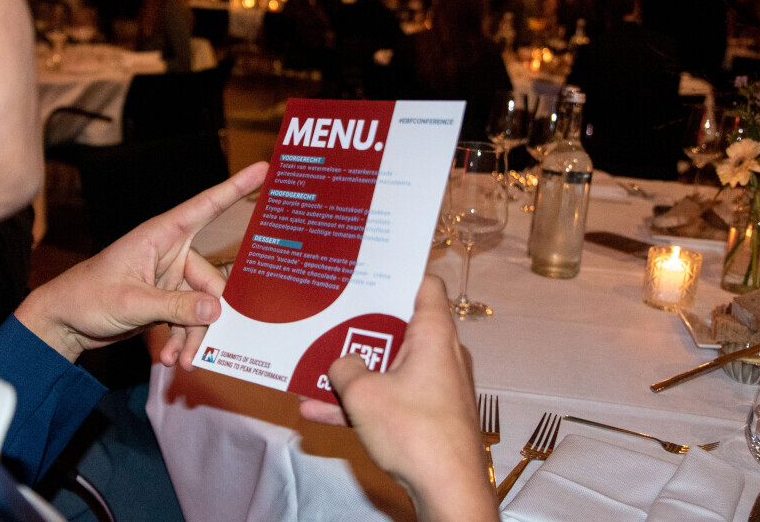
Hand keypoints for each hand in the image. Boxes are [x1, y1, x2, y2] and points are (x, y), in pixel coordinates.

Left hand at [14, 161, 267, 367]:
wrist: (62, 323)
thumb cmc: (87, 297)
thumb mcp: (132, 302)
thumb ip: (175, 307)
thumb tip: (217, 310)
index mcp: (161, 235)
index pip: (205, 206)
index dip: (235, 187)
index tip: (263, 168)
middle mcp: (170, 253)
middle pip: (211, 281)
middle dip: (208, 317)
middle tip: (204, 347)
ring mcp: (169, 279)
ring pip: (201, 307)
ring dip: (194, 336)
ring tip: (182, 360)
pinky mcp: (165, 302)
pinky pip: (188, 320)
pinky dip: (183, 340)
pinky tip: (173, 358)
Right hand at [300, 277, 498, 521]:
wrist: (448, 489)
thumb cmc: (413, 429)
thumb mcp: (362, 393)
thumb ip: (344, 368)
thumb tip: (343, 364)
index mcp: (434, 333)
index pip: (425, 284)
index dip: (399, 273)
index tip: (369, 269)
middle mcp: (440, 354)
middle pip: (399, 327)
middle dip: (360, 326)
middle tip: (329, 315)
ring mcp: (436, 386)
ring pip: (390, 367)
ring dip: (353, 372)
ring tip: (311, 370)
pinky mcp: (430, 416)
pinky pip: (391, 398)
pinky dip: (361, 403)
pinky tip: (317, 413)